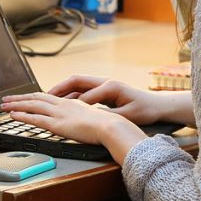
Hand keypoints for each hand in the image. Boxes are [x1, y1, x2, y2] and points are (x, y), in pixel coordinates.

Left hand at [1, 92, 145, 162]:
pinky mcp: (57, 124)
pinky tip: (13, 115)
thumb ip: (82, 119)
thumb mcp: (92, 119)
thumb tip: (79, 123)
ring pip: (31, 105)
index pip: (47, 97)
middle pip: (35, 97)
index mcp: (70, 103)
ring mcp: (59, 113)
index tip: (23, 97)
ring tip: (3, 105)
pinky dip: (22, 115)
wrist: (111, 127)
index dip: (32, 97)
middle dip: (19, 98)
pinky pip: (35, 118)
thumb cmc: (106, 126)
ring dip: (15, 105)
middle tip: (6, 99)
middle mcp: (62, 104)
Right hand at [47, 75, 166, 124]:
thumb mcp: (128, 116)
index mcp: (111, 87)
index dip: (73, 104)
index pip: (87, 95)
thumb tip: (94, 119)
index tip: (61, 111)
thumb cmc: (144, 110)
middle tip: (44, 96)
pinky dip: (70, 94)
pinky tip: (62, 102)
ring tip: (48, 98)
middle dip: (59, 88)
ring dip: (62, 90)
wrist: (156, 104)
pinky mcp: (103, 89)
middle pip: (76, 81)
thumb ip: (110, 117)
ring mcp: (103, 84)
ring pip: (77, 84)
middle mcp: (105, 82)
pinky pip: (82, 89)